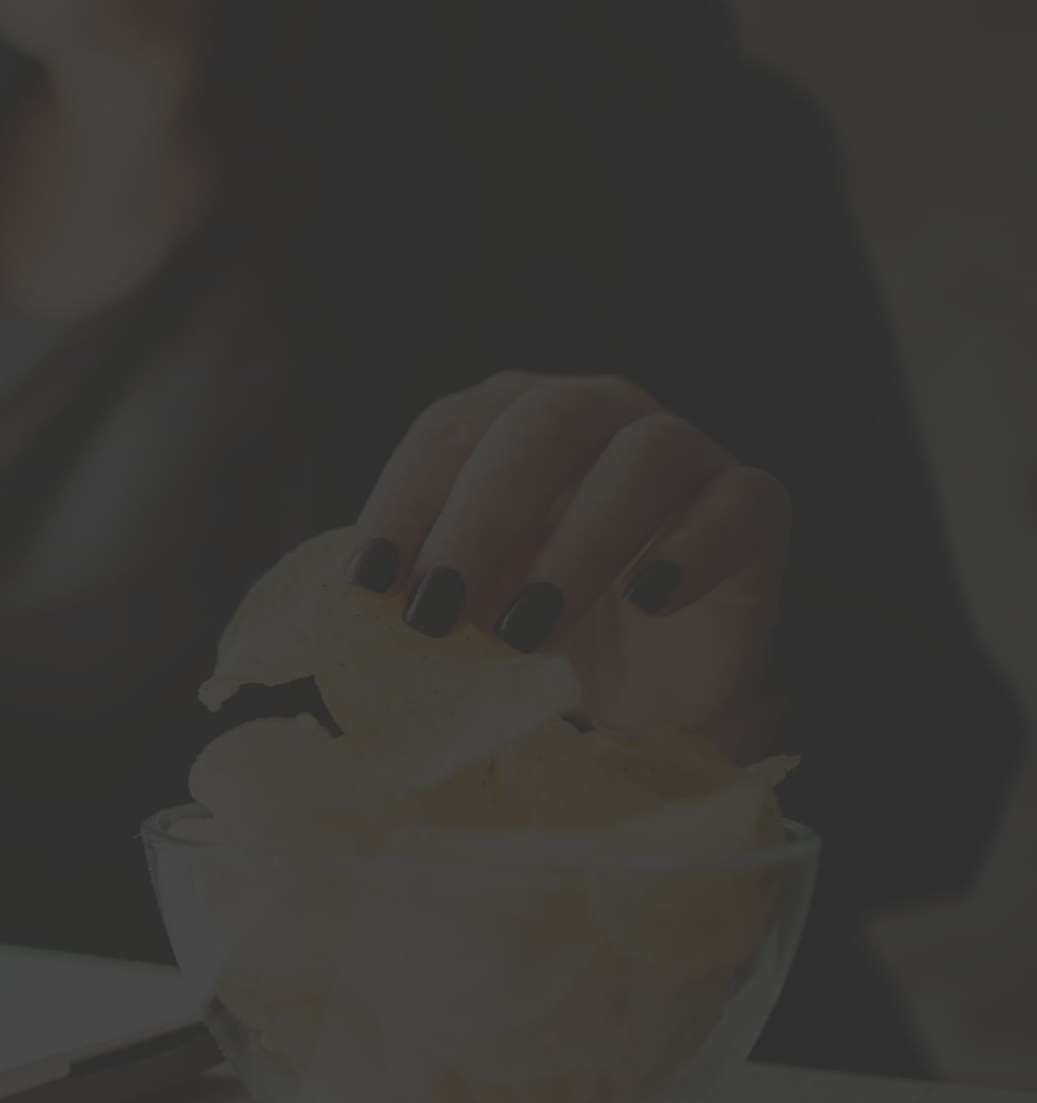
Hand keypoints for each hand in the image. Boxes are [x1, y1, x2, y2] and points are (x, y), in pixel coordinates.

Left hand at [344, 372, 791, 758]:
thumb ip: (413, 591)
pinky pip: (737, 506)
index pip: (447, 431)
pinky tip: (648, 600)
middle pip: (541, 423)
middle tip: (436, 611)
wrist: (647, 690)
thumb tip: (346, 609)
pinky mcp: (755, 507)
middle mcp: (598, 413)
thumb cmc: (537, 628)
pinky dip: (691, 550)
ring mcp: (684, 453)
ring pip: (640, 460)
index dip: (402, 504)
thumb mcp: (463, 611)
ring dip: (577, 545)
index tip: (365, 585)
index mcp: (509, 420)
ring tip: (530, 631)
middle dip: (478, 518)